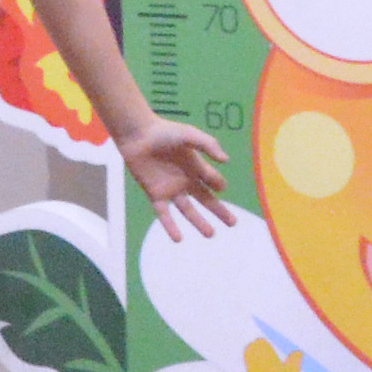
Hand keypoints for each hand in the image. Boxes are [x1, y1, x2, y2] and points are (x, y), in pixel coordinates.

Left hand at [117, 118, 238, 241]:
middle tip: (233, 223)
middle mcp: (186, 181)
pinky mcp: (156, 194)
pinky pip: (164, 213)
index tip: (220, 186)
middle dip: (219, 211)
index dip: (218, 184)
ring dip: (199, 222)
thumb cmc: (164, 132)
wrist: (138, 135)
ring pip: (188, 210)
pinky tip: (178, 239)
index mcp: (196, 167)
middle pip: (206, 199)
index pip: (213, 181)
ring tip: (211, 234)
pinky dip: (170, 226)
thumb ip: (208, 145)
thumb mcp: (190, 135)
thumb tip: (226, 161)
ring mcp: (171, 189)